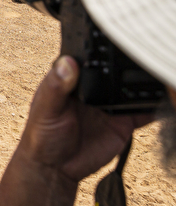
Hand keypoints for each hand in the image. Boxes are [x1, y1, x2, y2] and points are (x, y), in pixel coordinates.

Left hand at [16, 56, 154, 183]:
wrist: (57, 168)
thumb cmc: (42, 135)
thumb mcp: (45, 110)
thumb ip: (56, 87)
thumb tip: (67, 63)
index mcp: (71, 79)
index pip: (90, 57)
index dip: (101, 46)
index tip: (119, 37)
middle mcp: (93, 88)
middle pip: (115, 70)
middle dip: (131, 63)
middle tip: (147, 55)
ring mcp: (110, 104)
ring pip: (132, 88)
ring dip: (145, 84)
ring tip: (160, 74)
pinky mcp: (123, 122)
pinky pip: (144, 112)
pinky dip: (155, 107)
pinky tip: (165, 101)